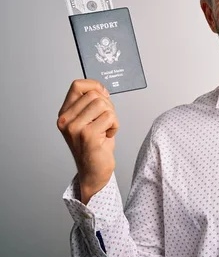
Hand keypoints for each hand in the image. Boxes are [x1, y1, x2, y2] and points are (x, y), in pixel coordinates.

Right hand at [57, 79, 119, 203]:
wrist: (94, 171)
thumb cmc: (95, 145)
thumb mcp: (90, 120)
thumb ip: (91, 103)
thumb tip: (100, 88)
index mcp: (65, 113)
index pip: (78, 85)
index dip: (95, 86)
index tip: (103, 96)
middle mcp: (66, 120)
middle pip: (95, 94)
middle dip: (108, 106)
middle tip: (105, 122)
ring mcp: (75, 128)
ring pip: (103, 104)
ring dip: (112, 117)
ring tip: (105, 129)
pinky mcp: (87, 135)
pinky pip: (110, 117)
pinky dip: (115, 126)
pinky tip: (107, 136)